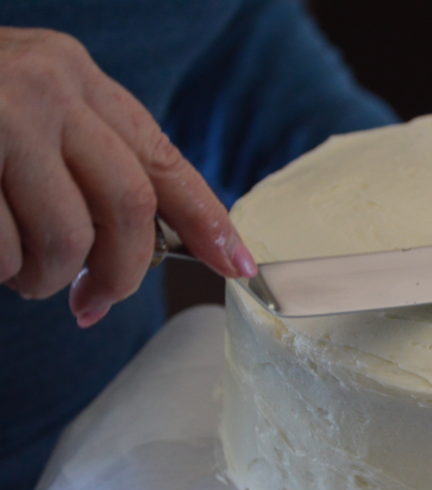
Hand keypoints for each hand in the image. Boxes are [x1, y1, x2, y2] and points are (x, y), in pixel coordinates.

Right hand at [0, 27, 256, 326]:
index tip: (240, 268)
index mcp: (77, 78)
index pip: (164, 162)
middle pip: (129, 208)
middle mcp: (45, 85)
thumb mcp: (29, 113)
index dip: (210, 223)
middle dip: (119, 274)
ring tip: (20, 274)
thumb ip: (85, 162)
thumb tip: (142, 251)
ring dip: (46, 278)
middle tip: (90, 301)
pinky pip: (0, 247)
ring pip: (66, 236)